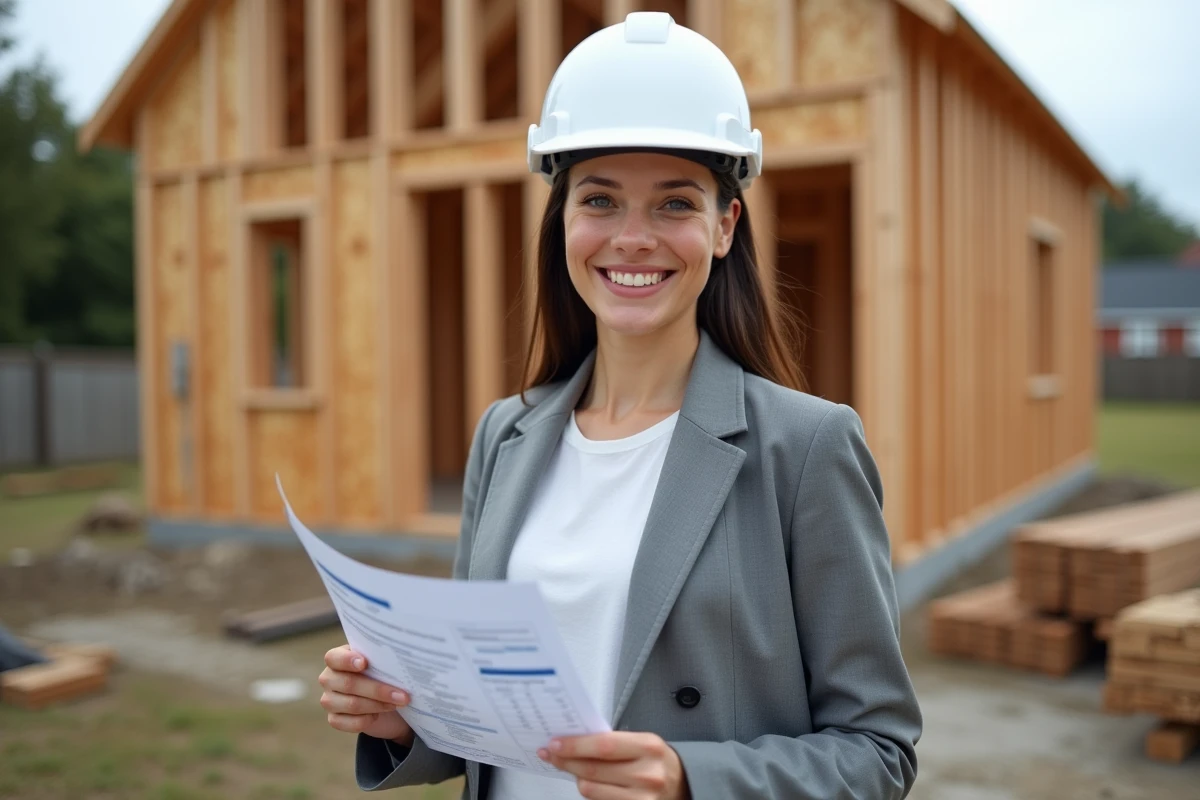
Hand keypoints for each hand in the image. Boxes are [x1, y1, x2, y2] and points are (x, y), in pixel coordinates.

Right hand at [318, 645, 413, 746]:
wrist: (384, 703)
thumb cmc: (381, 675)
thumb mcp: (381, 664)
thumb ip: (381, 659)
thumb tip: (397, 659)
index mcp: (337, 659)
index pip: (333, 657)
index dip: (347, 660)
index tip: (364, 663)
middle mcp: (329, 679)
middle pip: (348, 683)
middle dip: (377, 689)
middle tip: (402, 694)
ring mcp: (329, 700)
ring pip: (352, 704)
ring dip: (378, 705)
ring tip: (397, 704)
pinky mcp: (334, 719)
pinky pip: (350, 722)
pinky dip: (368, 719)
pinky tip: (378, 715)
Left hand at [539, 731, 688, 799]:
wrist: (683, 785)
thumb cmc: (657, 761)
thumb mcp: (643, 743)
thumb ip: (614, 742)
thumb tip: (574, 741)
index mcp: (648, 747)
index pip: (603, 745)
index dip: (574, 745)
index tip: (555, 744)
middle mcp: (646, 774)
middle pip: (592, 769)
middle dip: (566, 760)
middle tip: (551, 754)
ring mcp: (641, 798)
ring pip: (590, 789)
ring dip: (578, 778)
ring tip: (577, 769)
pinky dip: (591, 791)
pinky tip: (591, 783)